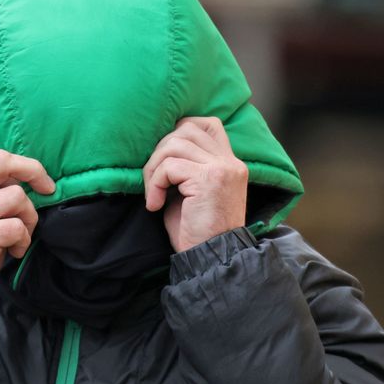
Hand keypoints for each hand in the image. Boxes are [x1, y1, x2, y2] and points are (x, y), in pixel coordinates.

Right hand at [0, 149, 55, 314]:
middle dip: (33, 173)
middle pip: (2, 163)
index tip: (40, 180)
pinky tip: (14, 252)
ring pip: (17, 197)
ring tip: (19, 238)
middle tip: (47, 190)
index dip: (23, 165)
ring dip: (28, 219)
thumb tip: (23, 183)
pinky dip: (23, 240)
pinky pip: (17, 227)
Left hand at [143, 116, 248, 252]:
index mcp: (231, 163)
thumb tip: (157, 149)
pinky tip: (155, 205)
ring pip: (174, 145)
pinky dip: (155, 184)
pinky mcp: (208, 179)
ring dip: (153, 169)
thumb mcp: (192, 193)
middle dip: (159, 152)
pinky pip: (169, 167)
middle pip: (185, 130)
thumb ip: (184, 168)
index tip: (165, 157)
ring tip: (153, 195)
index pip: (209, 124)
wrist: (211, 259)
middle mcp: (230, 162)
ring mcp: (221, 168)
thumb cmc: (197, 232)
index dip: (180, 130)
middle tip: (152, 182)